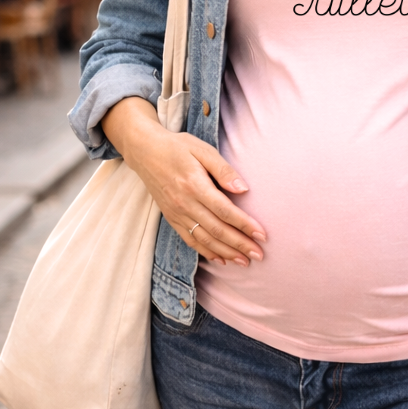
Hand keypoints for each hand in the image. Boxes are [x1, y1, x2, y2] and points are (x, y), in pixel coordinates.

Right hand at [102, 97, 266, 266]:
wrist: (145, 151)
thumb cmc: (178, 147)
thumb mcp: (203, 149)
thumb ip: (224, 170)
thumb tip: (243, 189)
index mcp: (195, 185)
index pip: (224, 210)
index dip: (244, 224)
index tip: (262, 235)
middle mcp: (185, 203)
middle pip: (216, 230)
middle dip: (240, 244)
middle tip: (259, 255)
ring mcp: (176, 213)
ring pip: (204, 239)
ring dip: (226, 253)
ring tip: (245, 261)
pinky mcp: (171, 218)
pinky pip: (190, 239)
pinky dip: (206, 252)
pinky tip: (221, 259)